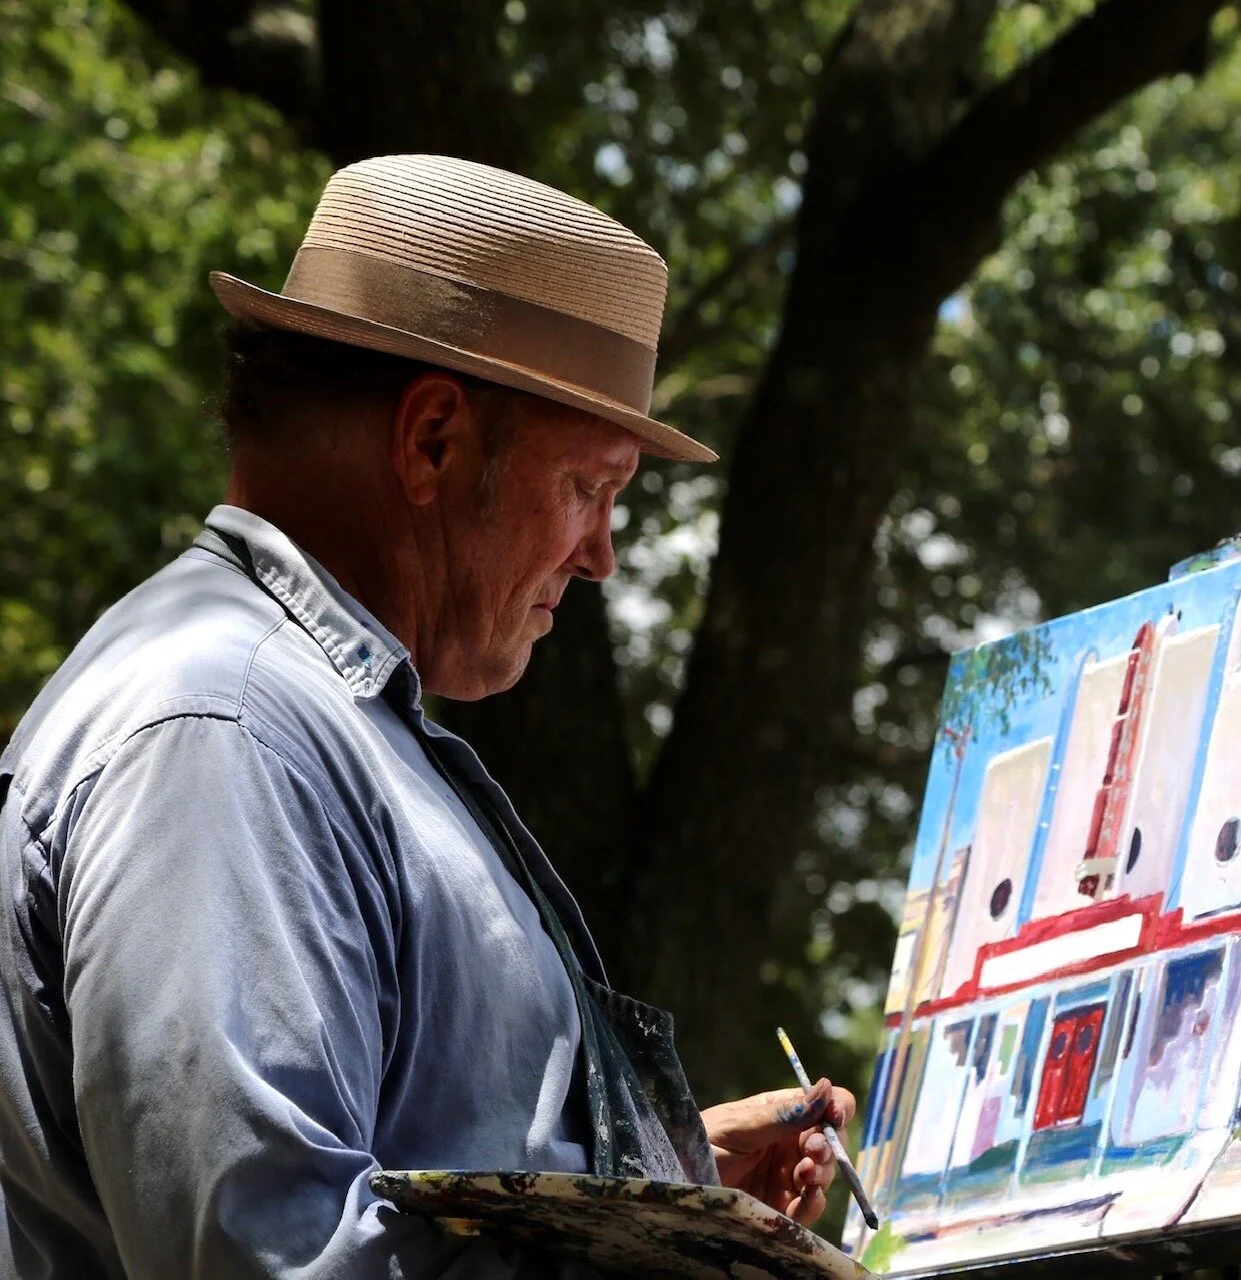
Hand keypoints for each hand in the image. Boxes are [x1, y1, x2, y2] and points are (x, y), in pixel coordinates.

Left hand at [700, 1078, 855, 1224]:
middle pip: (830, 1141)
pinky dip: (815, 1203)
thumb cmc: (701, 1142)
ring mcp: (787, 1176)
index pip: (823, 1104)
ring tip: (806, 1173)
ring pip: (824, 1174)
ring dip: (823, 1173)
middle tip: (814, 1150)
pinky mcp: (782, 1208)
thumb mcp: (740, 1124)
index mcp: (781, 1114)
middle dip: (829, 1144)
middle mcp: (789, 1143)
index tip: (836, 1114)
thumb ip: (783, 1114)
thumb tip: (826, 1087)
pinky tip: (807, 1197)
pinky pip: (810, 1207)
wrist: (676, 1181)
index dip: (837, 1107)